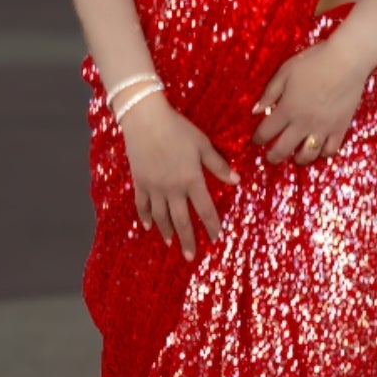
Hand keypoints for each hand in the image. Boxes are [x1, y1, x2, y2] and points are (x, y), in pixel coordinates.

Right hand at [120, 94, 236, 261]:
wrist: (145, 119)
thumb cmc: (178, 129)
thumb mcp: (202, 145)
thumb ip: (218, 165)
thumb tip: (236, 181)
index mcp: (191, 180)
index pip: (205, 209)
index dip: (211, 225)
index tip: (216, 238)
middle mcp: (173, 189)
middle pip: (181, 220)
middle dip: (187, 240)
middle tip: (190, 256)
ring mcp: (154, 187)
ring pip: (161, 216)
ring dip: (167, 231)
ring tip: (171, 243)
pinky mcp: (140, 182)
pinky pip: (142, 204)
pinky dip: (145, 216)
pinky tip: (148, 226)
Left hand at [250, 35, 367, 167]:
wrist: (347, 61)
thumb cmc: (314, 62)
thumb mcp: (285, 72)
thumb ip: (270, 93)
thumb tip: (256, 110)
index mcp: (287, 109)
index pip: (266, 132)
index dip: (258, 138)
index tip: (257, 139)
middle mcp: (303, 123)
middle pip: (283, 149)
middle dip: (273, 156)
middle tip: (270, 157)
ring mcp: (322, 128)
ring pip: (307, 155)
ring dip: (297, 159)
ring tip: (295, 157)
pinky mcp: (340, 128)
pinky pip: (330, 150)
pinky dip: (323, 153)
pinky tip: (319, 149)